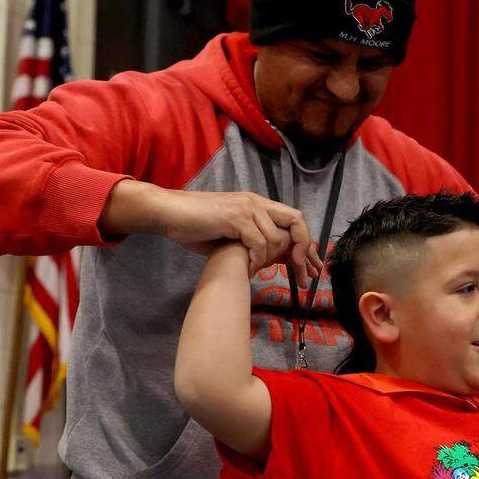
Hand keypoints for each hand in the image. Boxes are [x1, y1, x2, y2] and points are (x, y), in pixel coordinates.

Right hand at [106, 180, 321, 282]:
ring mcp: (247, 208)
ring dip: (269, 260)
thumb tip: (275, 260)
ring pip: (276, 238)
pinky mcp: (235, 217)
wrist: (169, 213)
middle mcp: (256, 202)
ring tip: (256, 271)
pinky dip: (256, 261)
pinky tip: (247, 270)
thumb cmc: (196, 226)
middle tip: (303, 276)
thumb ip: (254, 242)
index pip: (294, 219)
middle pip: (296, 222)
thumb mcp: (232, 235)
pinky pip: (258, 243)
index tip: (308, 267)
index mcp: (258, 205)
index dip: (305, 243)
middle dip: (304, 251)